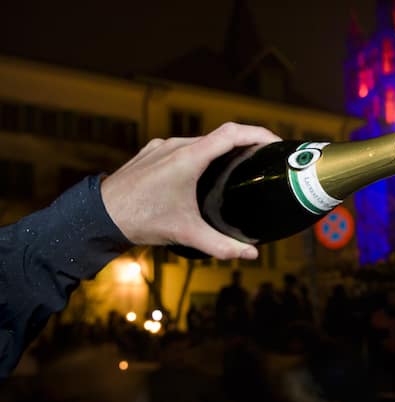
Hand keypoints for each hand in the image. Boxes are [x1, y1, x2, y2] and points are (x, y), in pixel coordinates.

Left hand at [101, 122, 280, 259]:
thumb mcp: (187, 234)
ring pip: (200, 142)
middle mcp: (176, 146)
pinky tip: (200, 175)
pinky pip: (182, 147)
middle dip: (244, 145)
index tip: (276, 143)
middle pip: (220, 137)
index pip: (233, 133)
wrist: (97, 216)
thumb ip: (222, 245)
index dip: (259, 134)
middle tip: (261, 160)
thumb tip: (250, 254)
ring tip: (235, 168)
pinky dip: (199, 155)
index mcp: (189, 157)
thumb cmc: (140, 220)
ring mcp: (161, 147)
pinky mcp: (150, 152)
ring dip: (220, 151)